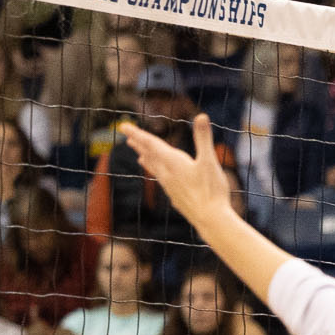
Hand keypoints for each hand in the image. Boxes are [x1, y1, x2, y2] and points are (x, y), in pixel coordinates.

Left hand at [121, 112, 235, 228]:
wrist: (210, 219)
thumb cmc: (211, 190)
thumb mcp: (209, 161)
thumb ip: (203, 138)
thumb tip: (202, 116)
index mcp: (173, 162)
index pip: (151, 144)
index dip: (138, 133)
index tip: (123, 126)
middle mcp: (167, 173)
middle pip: (150, 156)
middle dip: (139, 145)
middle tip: (127, 137)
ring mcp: (170, 186)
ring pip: (155, 169)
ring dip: (146, 160)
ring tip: (139, 156)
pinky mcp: (176, 197)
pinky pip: (162, 181)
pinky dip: (157, 174)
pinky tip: (161, 178)